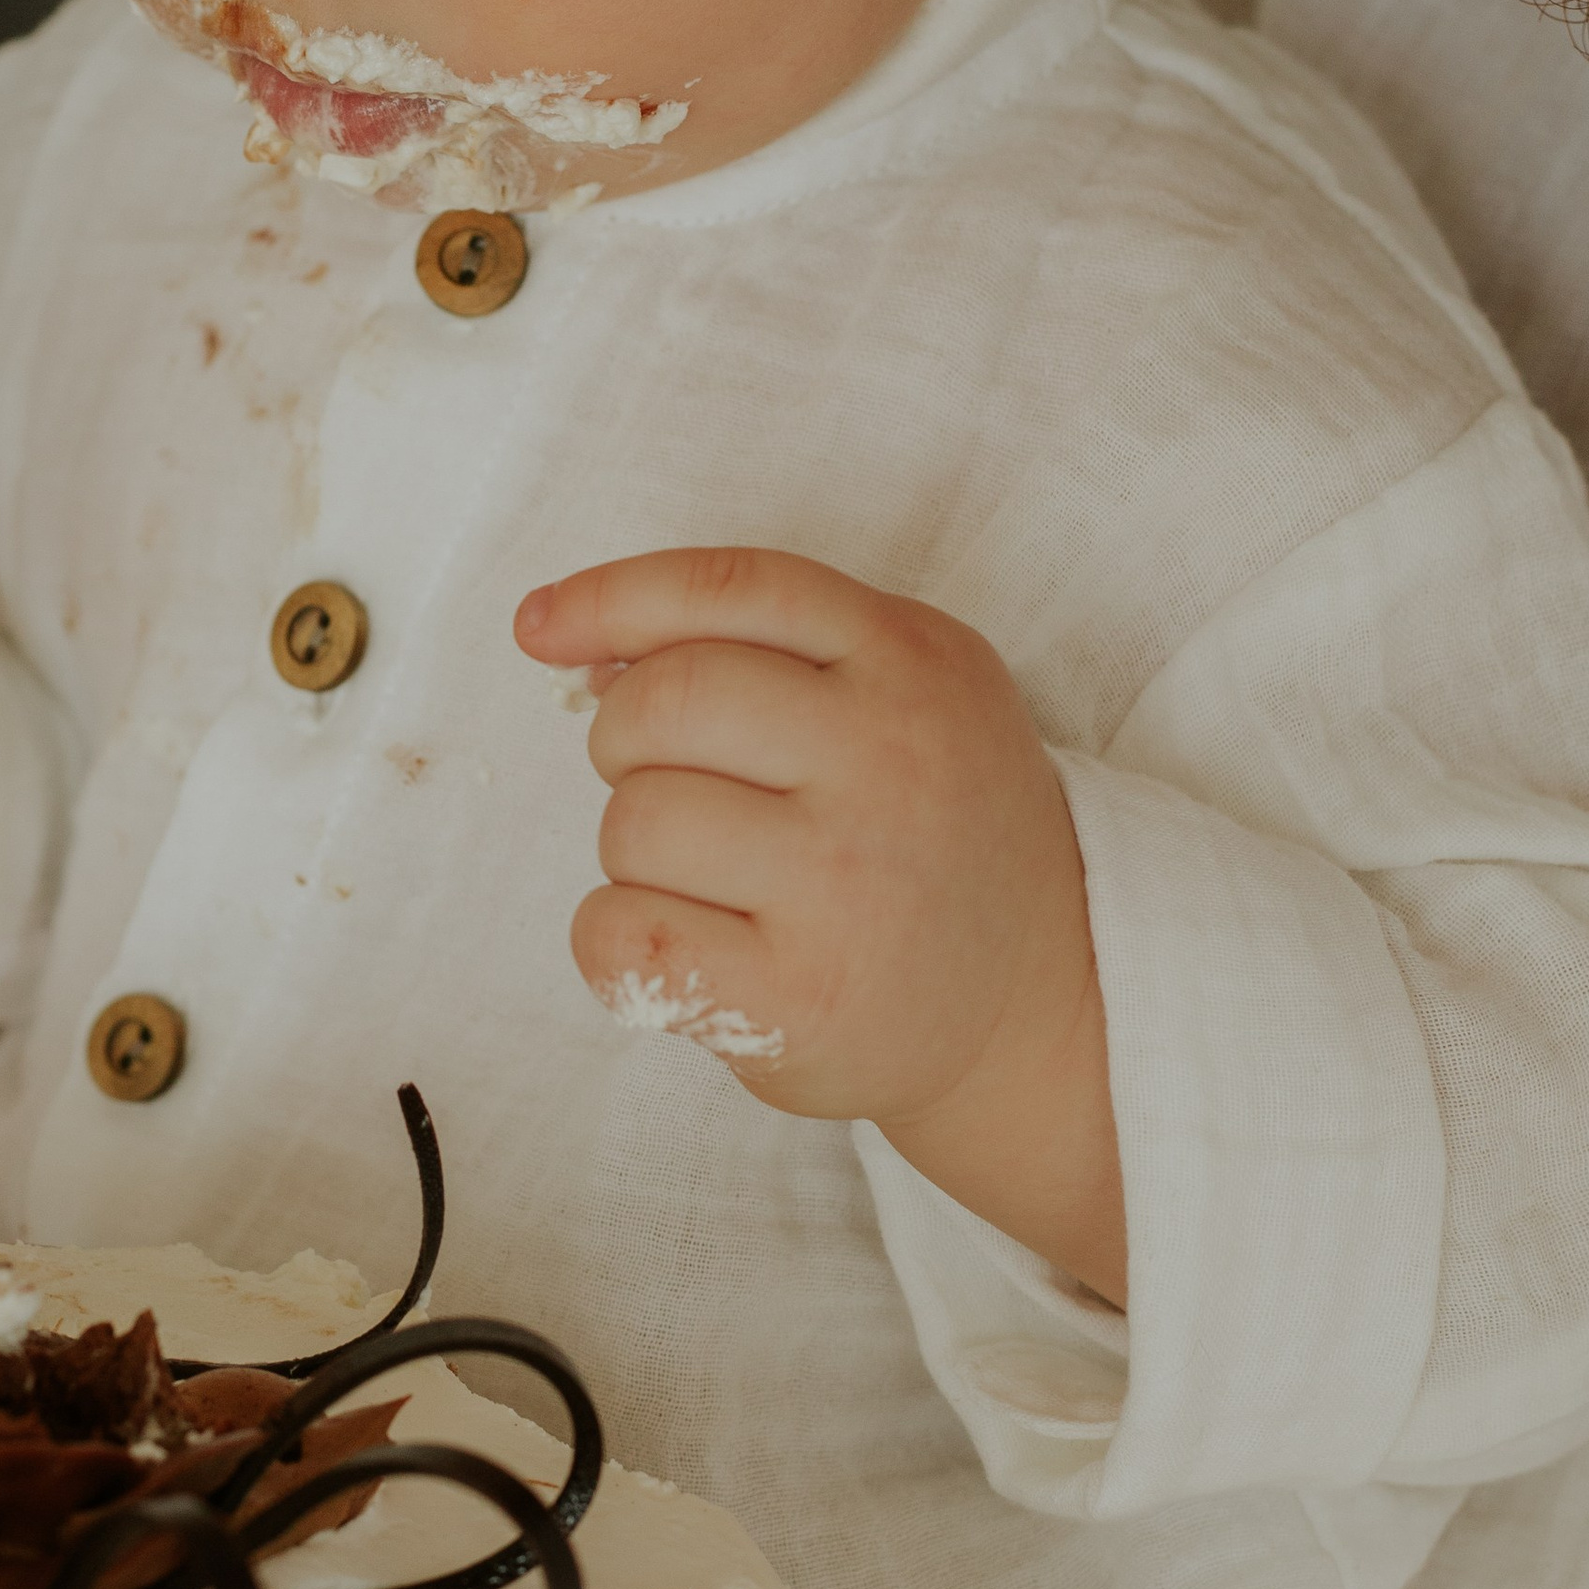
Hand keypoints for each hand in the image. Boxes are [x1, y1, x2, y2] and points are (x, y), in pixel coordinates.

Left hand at [514, 548, 1124, 1299]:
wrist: (1047, 999)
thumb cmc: (934, 839)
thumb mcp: (905, 698)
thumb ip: (769, 649)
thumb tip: (580, 641)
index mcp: (914, 661)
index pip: (734, 589)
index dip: (614, 598)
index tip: (541, 627)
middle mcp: (890, 758)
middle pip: (662, 702)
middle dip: (628, 743)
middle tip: (683, 789)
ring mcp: (847, 880)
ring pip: (635, 820)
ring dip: (638, 852)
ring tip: (720, 882)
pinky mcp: (799, 993)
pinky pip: (621, 932)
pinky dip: (615, 939)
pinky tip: (685, 946)